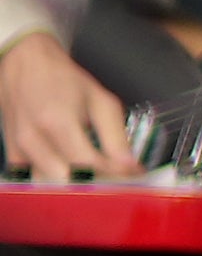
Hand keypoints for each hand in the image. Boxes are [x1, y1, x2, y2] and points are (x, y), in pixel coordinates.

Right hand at [0, 32, 136, 182]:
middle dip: (96, 185)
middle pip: (66, 182)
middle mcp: (34, 140)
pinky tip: (75, 177)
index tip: (134, 175)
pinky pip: (35, 182)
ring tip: (100, 179)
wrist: (26, 67)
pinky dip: (57, 185)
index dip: (114, 174)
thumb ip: (115, 135)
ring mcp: (20, 151)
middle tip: (118, 181)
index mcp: (58, 122)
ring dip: (76, 188)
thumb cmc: (64, 81)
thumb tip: (130, 165)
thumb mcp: (100, 100)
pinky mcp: (13, 158)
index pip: (88, 164)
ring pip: (50, 187)